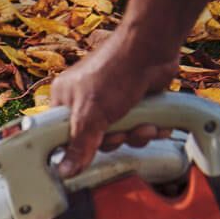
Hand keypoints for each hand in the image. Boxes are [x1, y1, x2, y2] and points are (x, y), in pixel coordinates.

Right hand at [49, 30, 180, 177]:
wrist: (152, 47)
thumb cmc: (115, 70)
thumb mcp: (90, 115)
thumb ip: (78, 146)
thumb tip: (64, 171)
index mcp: (65, 100)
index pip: (63, 135)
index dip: (77, 147)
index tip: (89, 150)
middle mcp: (86, 101)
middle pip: (95, 140)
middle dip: (116, 139)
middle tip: (122, 132)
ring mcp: (112, 102)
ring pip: (120, 135)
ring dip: (135, 134)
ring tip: (144, 125)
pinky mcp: (134, 102)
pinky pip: (138, 126)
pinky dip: (149, 127)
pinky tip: (156, 122)